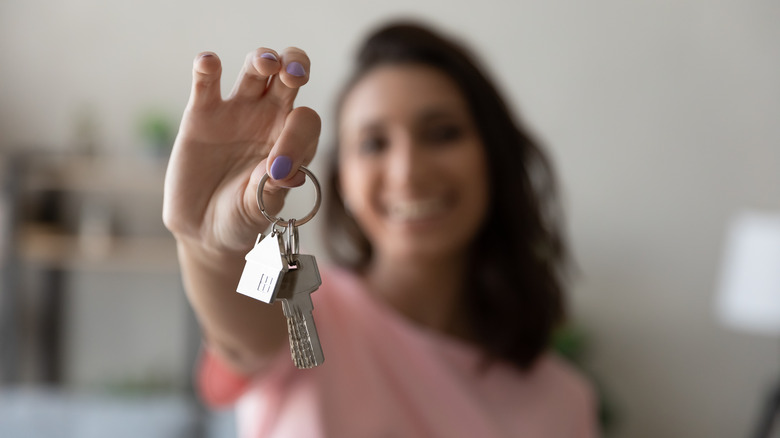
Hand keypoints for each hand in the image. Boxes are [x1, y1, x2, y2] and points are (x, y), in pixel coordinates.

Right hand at [163, 48, 320, 252]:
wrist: (205, 229)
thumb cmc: (242, 218)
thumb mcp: (260, 209)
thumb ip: (272, 189)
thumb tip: (284, 170)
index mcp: (293, 141)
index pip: (305, 121)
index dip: (298, 136)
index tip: (279, 168)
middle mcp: (269, 119)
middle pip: (288, 78)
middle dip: (295, 67)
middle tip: (294, 73)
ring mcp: (236, 112)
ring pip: (254, 71)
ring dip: (261, 60)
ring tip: (265, 63)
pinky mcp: (201, 113)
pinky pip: (206, 83)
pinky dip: (206, 68)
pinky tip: (208, 62)